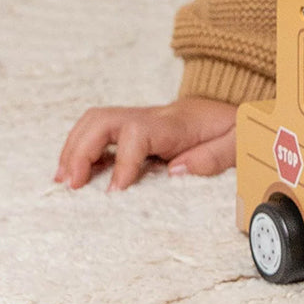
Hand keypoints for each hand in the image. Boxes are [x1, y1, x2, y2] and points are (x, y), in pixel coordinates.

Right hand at [55, 97, 237, 190]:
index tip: (115, 191)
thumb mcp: (239, 141)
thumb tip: (176, 172)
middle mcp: (154, 117)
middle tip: (72, 185)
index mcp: (177, 124)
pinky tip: (74, 175)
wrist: (238, 111)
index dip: (123, 162)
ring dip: (74, 149)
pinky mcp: (137, 129)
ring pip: (96, 121)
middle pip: (104, 119)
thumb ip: (214, 156)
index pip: (138, 132)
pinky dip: (81, 150)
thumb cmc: (237, 129)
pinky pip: (101, 132)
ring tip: (64, 182)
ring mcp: (143, 120)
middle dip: (81, 150)